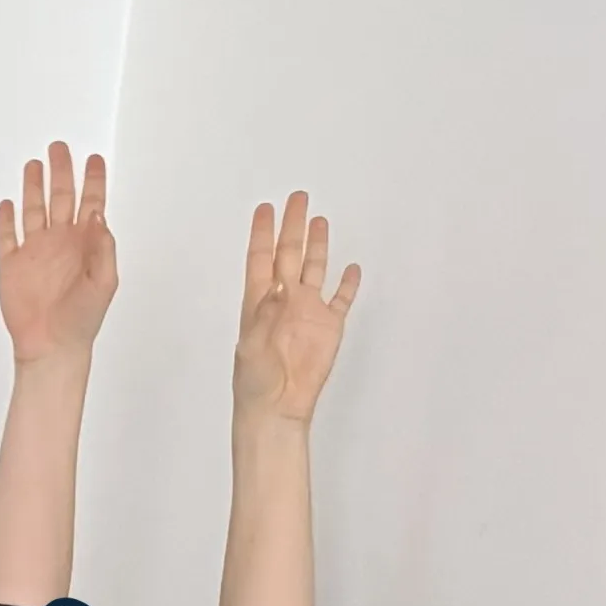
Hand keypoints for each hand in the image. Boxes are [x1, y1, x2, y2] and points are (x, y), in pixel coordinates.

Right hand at [0, 141, 115, 365]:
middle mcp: (59, 242)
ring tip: (34, 164)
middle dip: (61, 171)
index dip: (94, 180)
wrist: (51, 345)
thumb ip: (102, 247)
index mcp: (84, 244)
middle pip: (61, 197)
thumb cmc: (82, 319)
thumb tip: (97, 215)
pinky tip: (7, 204)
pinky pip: (6, 237)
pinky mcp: (11, 266)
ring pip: (33, 210)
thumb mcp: (104, 282)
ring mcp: (35, 252)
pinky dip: (5, 220)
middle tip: (60, 148)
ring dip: (34, 187)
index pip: (91, 202)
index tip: (94, 159)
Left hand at [232, 189, 357, 423]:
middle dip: (293, 226)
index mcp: (260, 303)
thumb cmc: (256, 381)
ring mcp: (308, 313)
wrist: (278, 407)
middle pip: (289, 254)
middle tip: (297, 198)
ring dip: (317, 245)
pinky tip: (352, 268)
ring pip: (314, 269)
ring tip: (319, 220)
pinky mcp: (328, 328)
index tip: (265, 208)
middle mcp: (284, 302)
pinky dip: (348, 284)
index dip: (262, 233)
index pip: (261, 259)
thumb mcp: (253, 344)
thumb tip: (280, 285)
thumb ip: (267, 313)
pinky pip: (341, 300)